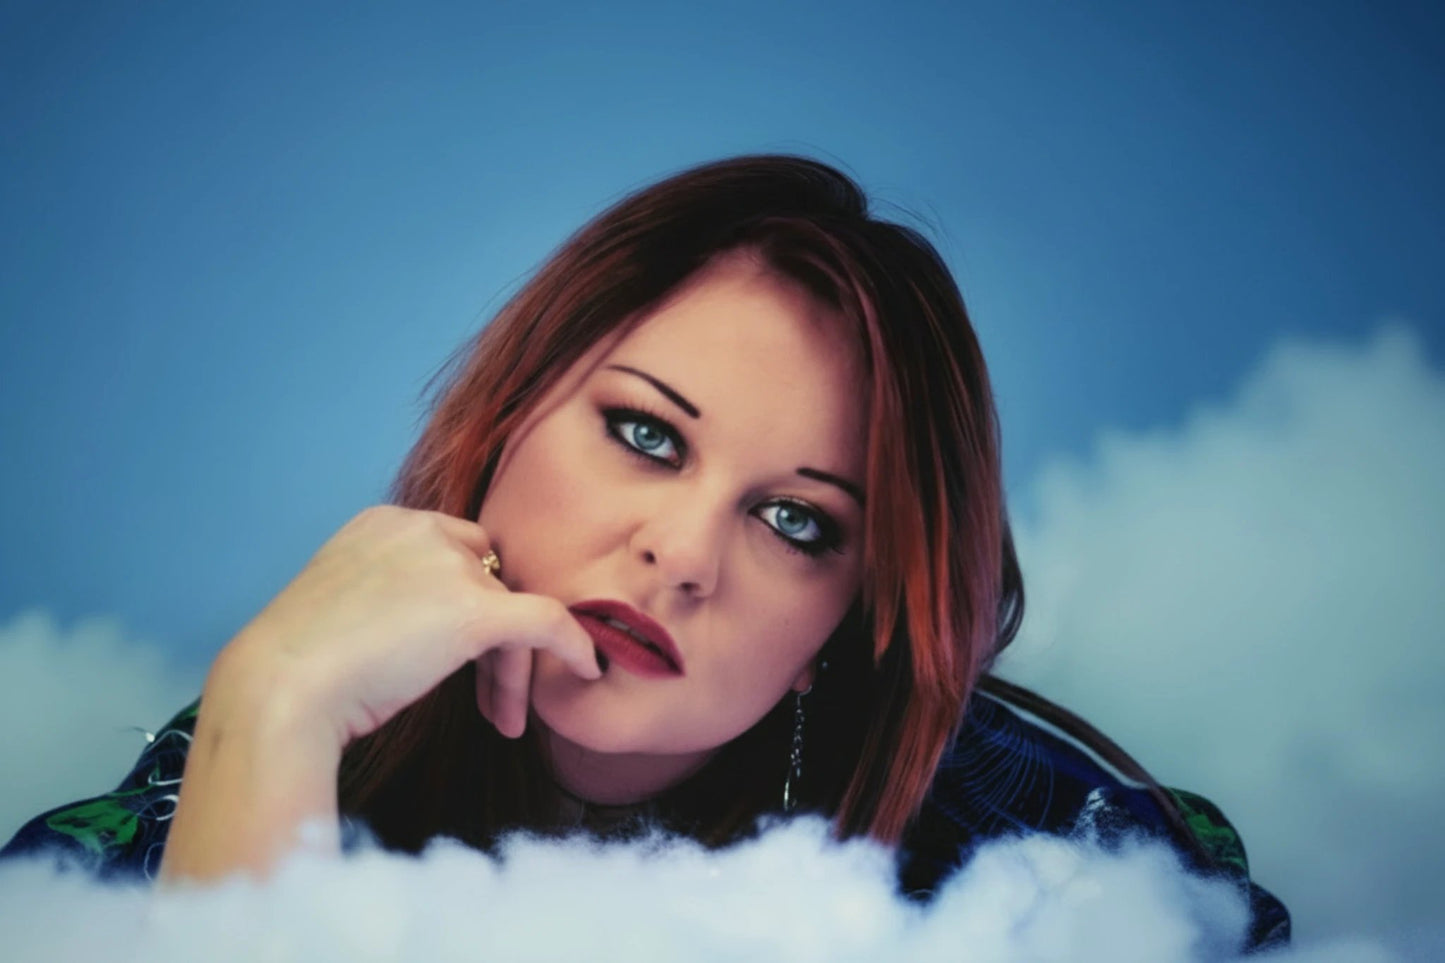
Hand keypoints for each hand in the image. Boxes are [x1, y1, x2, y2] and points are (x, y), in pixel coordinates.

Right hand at [216, 504, 600, 748]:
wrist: (276, 694)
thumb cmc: (293, 674)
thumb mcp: (340, 614)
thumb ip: (386, 601)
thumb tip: (421, 635)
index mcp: (381, 523)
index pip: (453, 553)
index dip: (466, 605)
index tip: (460, 660)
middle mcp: (418, 530)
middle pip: (489, 578)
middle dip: (494, 638)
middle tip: (491, 700)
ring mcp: (446, 567)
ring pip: (510, 608)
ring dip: (510, 666)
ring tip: (499, 720)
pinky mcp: (473, 610)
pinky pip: (545, 620)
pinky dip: (570, 643)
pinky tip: (586, 668)